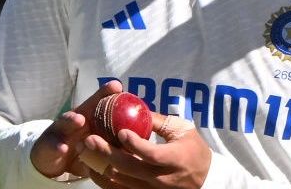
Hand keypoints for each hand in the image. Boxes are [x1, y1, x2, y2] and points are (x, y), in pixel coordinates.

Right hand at [31, 79, 123, 178]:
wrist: (53, 159)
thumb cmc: (82, 146)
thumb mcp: (98, 142)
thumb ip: (114, 139)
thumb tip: (141, 139)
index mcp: (90, 117)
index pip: (100, 102)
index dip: (107, 93)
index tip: (117, 86)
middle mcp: (75, 119)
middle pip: (84, 106)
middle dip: (93, 99)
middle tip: (108, 93)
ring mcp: (60, 130)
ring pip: (66, 122)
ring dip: (72, 120)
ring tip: (79, 120)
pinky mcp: (48, 145)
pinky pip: (53, 146)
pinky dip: (58, 147)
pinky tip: (62, 148)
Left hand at [82, 113, 211, 188]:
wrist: (204, 180)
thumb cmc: (194, 150)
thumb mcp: (183, 130)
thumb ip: (159, 121)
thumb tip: (135, 109)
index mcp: (175, 159)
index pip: (151, 154)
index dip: (135, 143)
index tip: (121, 131)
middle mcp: (162, 178)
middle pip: (129, 168)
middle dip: (106, 152)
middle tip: (90, 139)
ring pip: (119, 181)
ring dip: (99, 166)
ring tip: (86, 151)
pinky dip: (103, 180)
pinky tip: (94, 167)